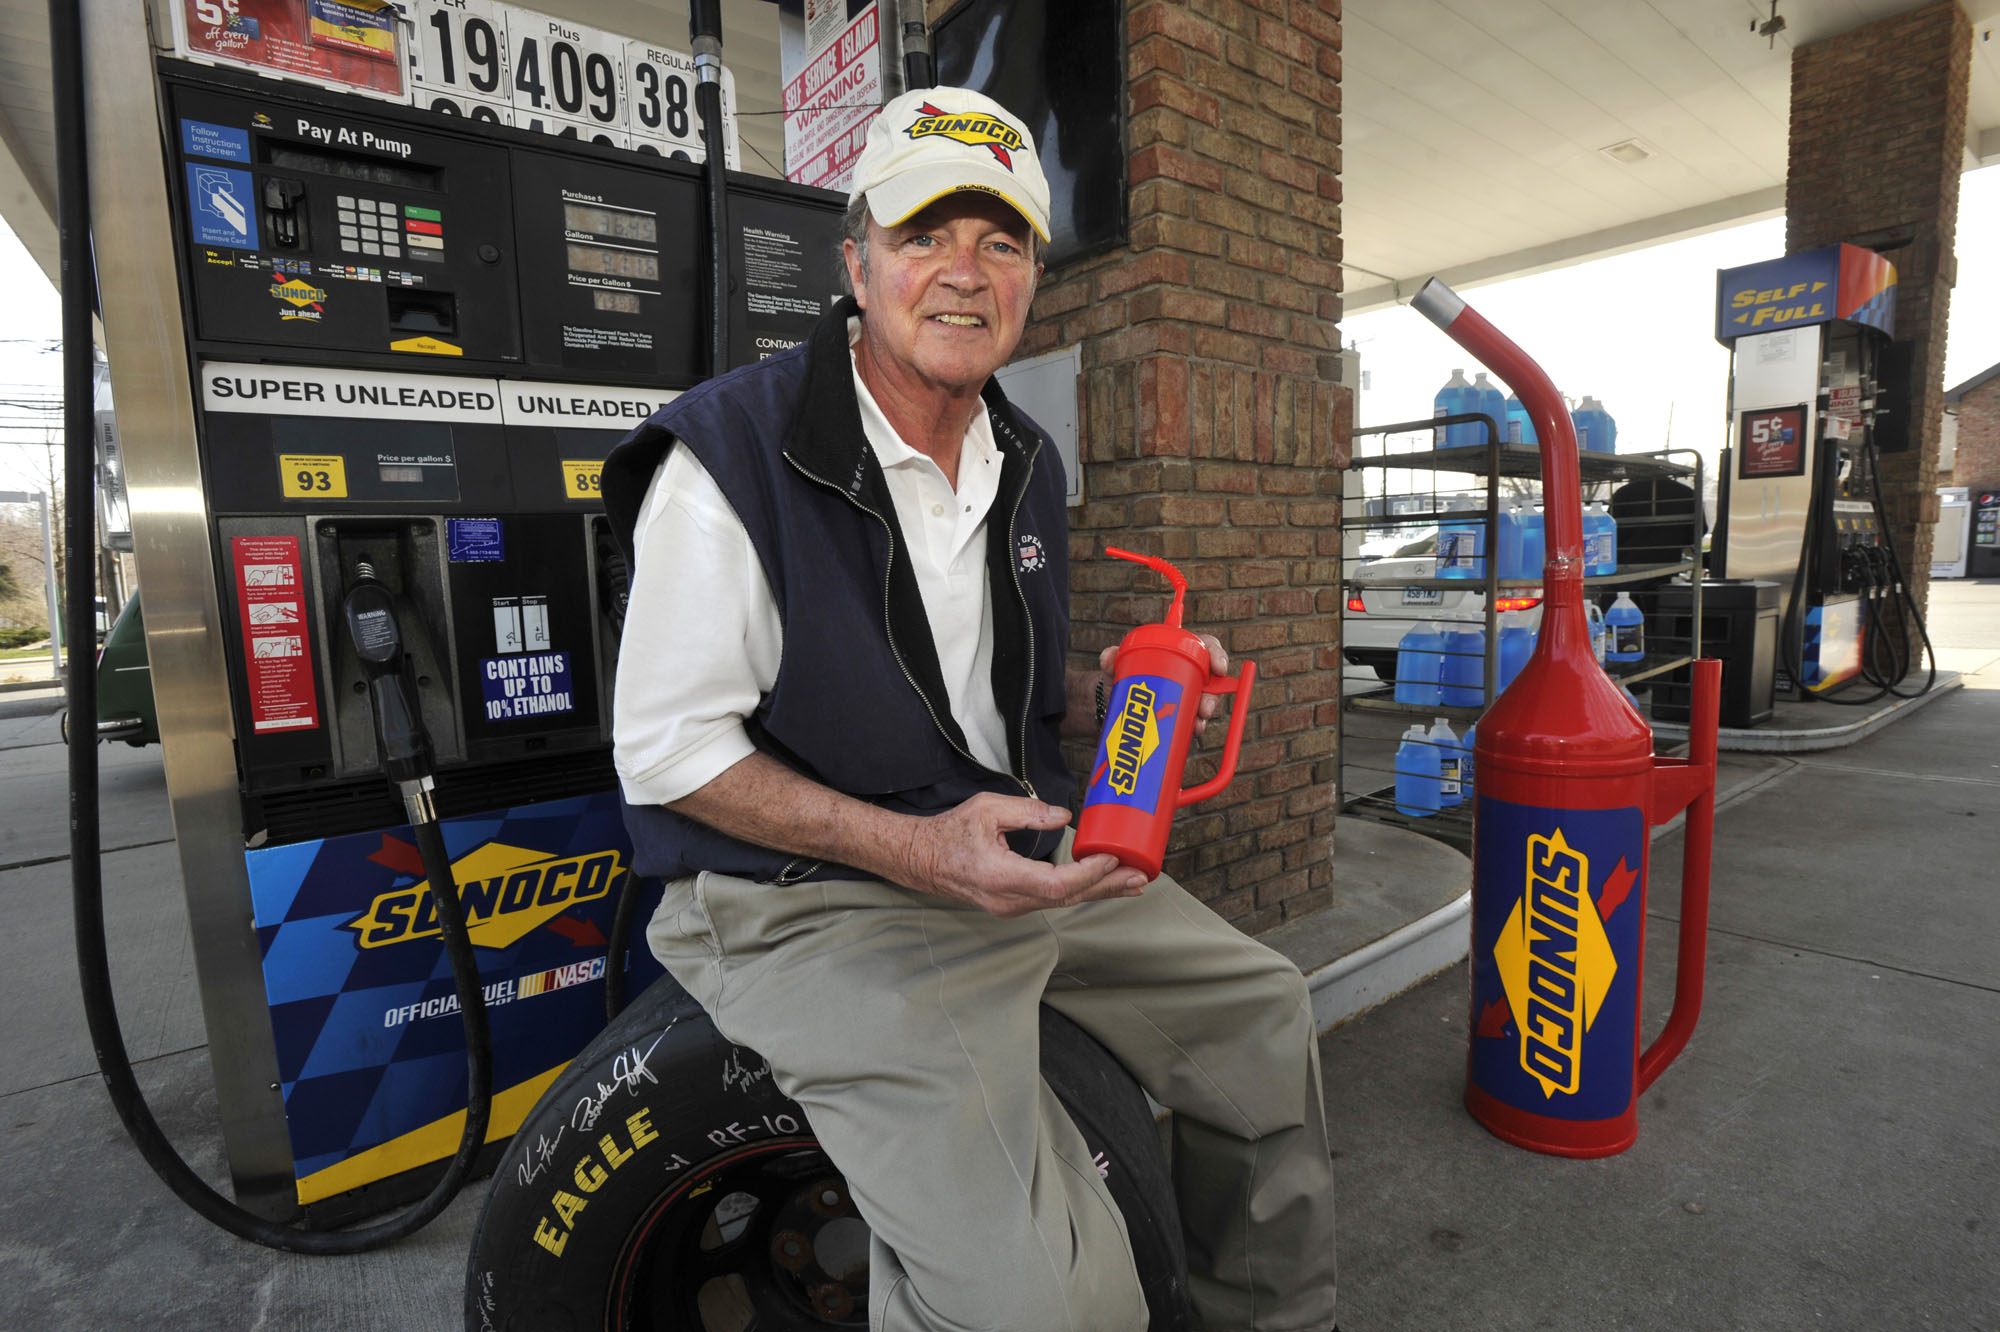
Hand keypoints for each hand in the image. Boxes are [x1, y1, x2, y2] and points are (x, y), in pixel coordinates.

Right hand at [899, 793, 1149, 917]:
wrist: (921, 860)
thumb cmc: (949, 833)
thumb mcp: (986, 809)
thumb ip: (1028, 812)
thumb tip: (1064, 818)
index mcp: (1001, 876)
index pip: (1056, 883)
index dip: (1088, 874)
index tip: (1112, 858)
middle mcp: (1008, 900)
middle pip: (1067, 899)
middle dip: (1106, 887)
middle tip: (1140, 878)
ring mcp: (1011, 907)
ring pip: (1063, 902)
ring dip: (1098, 891)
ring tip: (1131, 884)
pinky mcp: (1013, 905)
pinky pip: (1053, 900)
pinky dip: (1080, 891)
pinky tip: (1100, 886)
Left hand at [1098, 633, 1230, 734]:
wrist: (1111, 701)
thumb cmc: (1119, 674)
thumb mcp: (1114, 666)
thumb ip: (1111, 659)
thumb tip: (1108, 658)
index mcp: (1176, 652)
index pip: (1205, 646)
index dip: (1217, 654)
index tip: (1218, 668)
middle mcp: (1186, 672)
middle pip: (1210, 679)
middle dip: (1212, 695)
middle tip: (1204, 709)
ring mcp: (1185, 694)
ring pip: (1205, 701)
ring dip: (1205, 714)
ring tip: (1197, 725)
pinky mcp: (1180, 713)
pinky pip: (1195, 720)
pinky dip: (1197, 726)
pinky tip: (1194, 731)